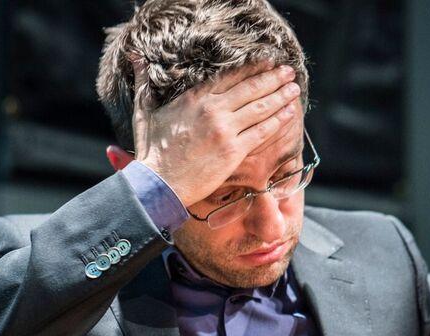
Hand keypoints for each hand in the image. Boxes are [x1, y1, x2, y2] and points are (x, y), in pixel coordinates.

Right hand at [131, 60, 300, 206]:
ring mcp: (225, 130)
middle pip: (251, 88)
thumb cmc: (152, 152)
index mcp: (194, 98)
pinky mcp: (234, 151)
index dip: (253, 68)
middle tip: (288, 72)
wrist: (159, 184)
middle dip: (273, 78)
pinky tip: (290, 113)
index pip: (231, 76)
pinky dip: (278, 121)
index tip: (267, 62)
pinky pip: (262, 132)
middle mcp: (213, 110)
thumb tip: (135, 58)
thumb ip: (144, 84)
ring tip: (294, 88)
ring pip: (260, 108)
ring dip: (281, 96)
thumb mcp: (144, 113)